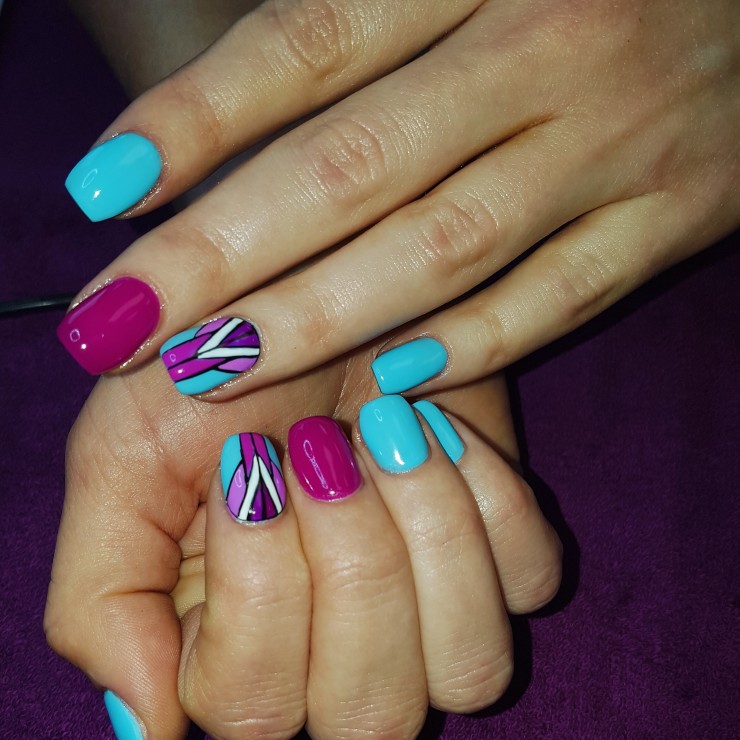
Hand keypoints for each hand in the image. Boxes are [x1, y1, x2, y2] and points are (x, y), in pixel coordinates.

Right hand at [45, 348, 561, 737]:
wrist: (308, 289)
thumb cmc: (208, 366)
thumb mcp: (119, 465)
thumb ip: (102, 605)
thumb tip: (154, 730)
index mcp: (233, 650)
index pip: (256, 712)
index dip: (260, 590)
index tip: (251, 466)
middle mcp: (338, 655)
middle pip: (371, 713)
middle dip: (351, 560)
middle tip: (322, 445)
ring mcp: (434, 611)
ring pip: (469, 669)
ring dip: (427, 535)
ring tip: (387, 434)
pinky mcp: (506, 554)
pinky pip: (532, 580)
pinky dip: (490, 499)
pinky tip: (439, 432)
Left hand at [59, 0, 738, 398]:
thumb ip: (359, 32)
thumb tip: (220, 127)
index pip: (308, 45)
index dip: (196, 119)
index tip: (100, 192)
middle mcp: (550, 50)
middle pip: (352, 168)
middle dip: (221, 255)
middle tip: (119, 320)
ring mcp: (617, 147)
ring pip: (443, 250)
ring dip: (318, 320)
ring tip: (212, 366)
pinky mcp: (670, 220)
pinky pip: (558, 299)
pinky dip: (472, 345)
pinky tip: (391, 381)